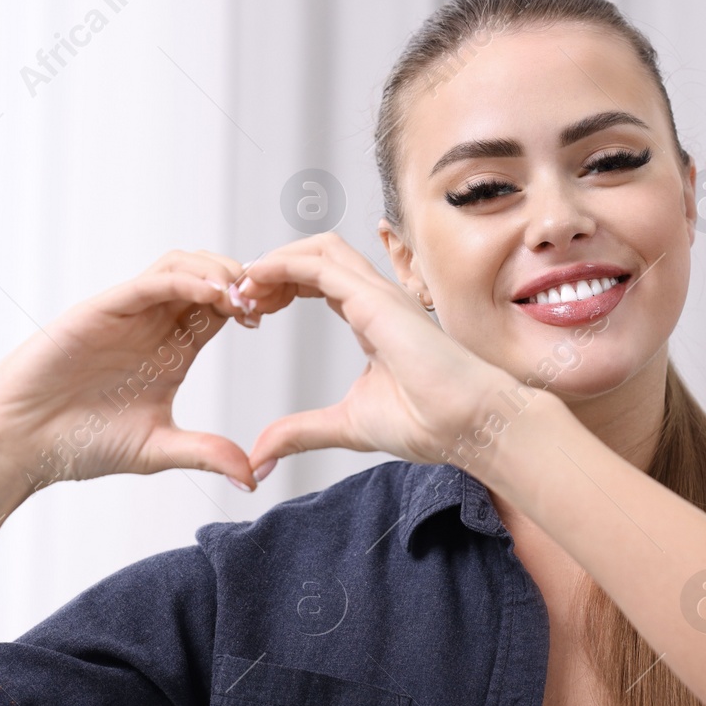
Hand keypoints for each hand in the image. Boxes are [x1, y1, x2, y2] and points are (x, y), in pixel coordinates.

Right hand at [0, 249, 265, 491]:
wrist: (21, 445)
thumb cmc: (80, 444)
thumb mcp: (157, 449)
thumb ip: (206, 454)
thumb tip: (254, 478)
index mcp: (173, 350)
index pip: (222, 311)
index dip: (253, 306)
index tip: (275, 317)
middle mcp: (153, 324)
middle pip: (209, 277)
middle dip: (243, 281)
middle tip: (268, 300)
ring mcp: (128, 314)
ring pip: (182, 267)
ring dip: (218, 272)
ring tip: (245, 296)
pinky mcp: (101, 310)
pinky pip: (149, 281)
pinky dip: (184, 280)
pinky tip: (212, 293)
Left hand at [234, 232, 518, 469]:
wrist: (467, 424)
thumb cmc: (430, 422)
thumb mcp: (346, 425)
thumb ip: (302, 432)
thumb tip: (260, 455)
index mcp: (370, 320)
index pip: (317, 282)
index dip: (279, 289)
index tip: (249, 314)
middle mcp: (375, 299)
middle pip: (314, 257)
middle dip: (271, 271)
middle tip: (239, 299)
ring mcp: (378, 294)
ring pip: (317, 249)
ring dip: (274, 262)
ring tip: (243, 289)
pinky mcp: (376, 299)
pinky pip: (320, 265)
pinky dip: (283, 265)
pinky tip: (257, 282)